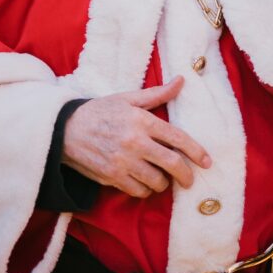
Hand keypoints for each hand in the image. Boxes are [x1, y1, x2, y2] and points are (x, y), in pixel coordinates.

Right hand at [62, 76, 211, 197]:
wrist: (65, 129)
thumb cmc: (99, 111)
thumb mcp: (127, 98)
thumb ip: (156, 94)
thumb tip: (181, 81)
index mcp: (142, 120)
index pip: (178, 139)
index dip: (197, 152)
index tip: (207, 161)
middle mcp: (135, 142)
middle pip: (172, 164)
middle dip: (186, 175)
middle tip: (189, 179)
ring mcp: (123, 162)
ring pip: (156, 182)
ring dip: (163, 183)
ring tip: (161, 177)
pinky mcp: (112, 177)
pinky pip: (139, 191)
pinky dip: (145, 190)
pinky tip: (144, 182)